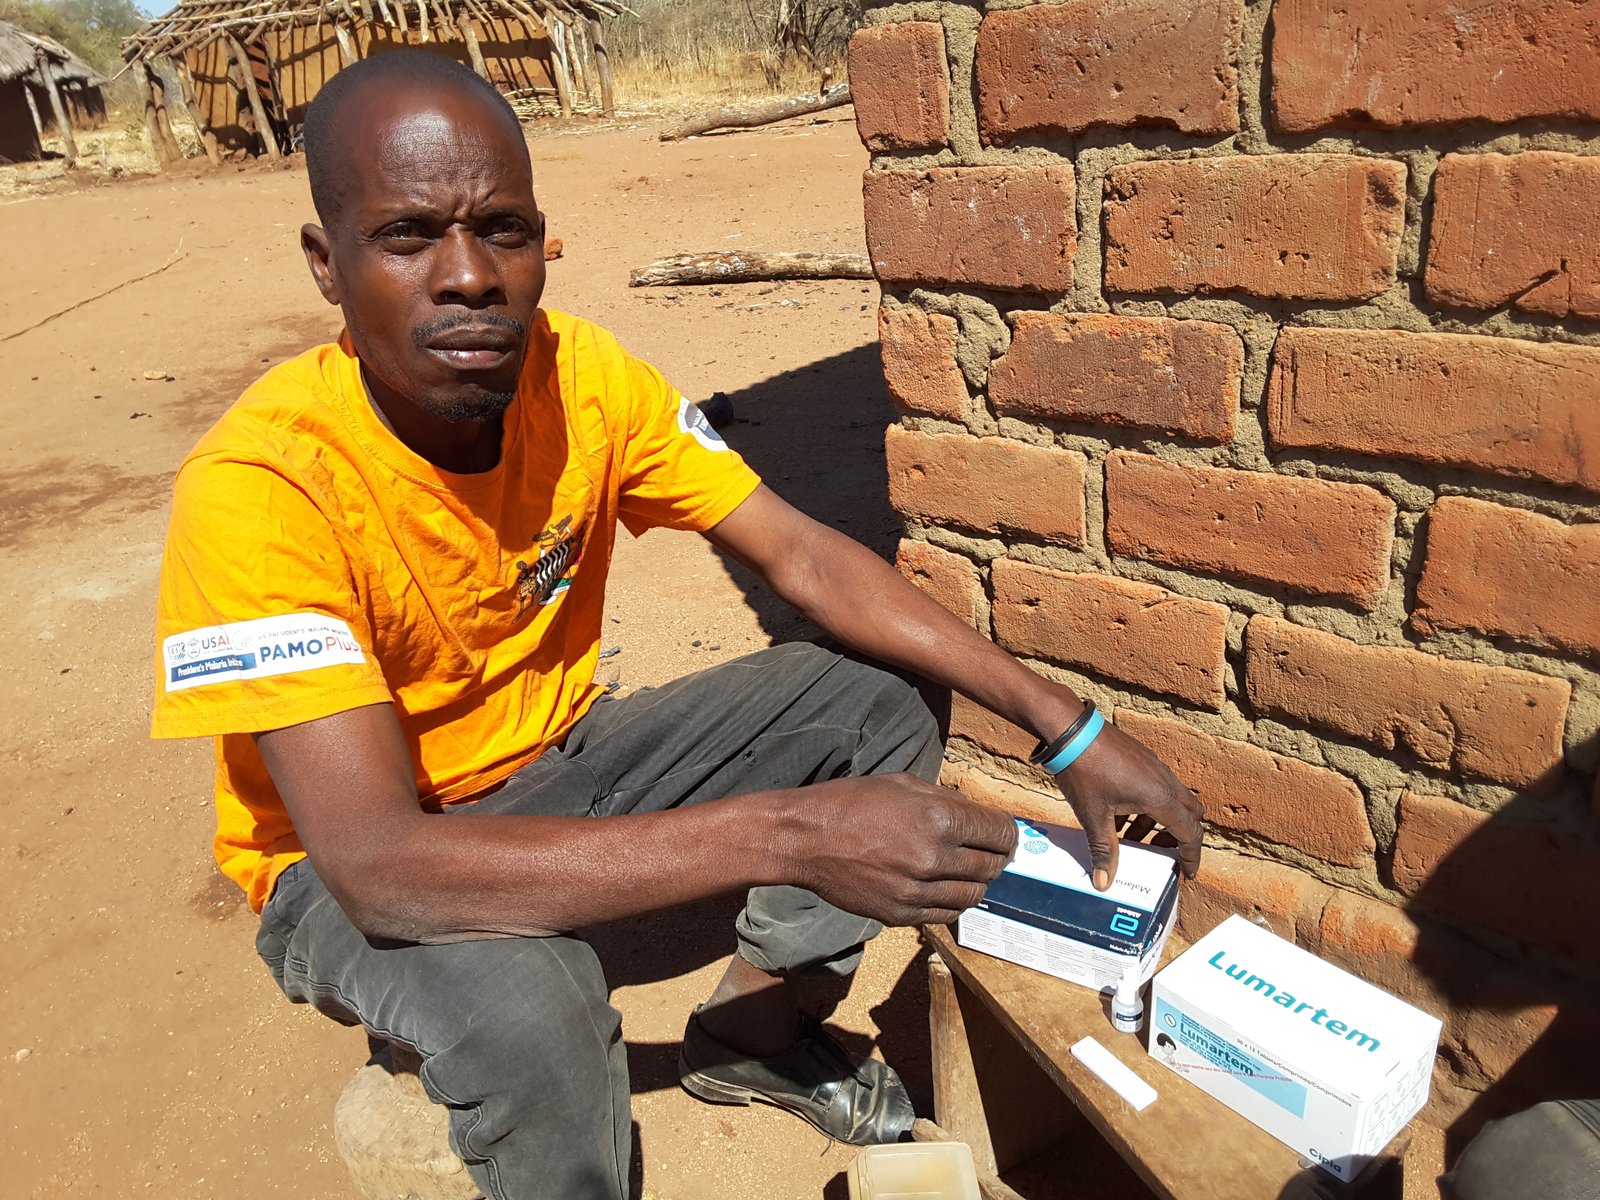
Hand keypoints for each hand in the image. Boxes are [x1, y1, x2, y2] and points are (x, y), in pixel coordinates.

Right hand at [782, 773, 1018, 926]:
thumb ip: (945, 801)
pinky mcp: (901, 914)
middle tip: (990, 852)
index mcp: (939, 819)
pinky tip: (943, 887)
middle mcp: (934, 858)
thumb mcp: (903, 784)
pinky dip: (952, 901)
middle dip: (997, 857)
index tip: (1004, 833)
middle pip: (992, 866)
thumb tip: (976, 817)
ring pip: (974, 896)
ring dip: (977, 883)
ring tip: (966, 871)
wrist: (805, 838)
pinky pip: (945, 914)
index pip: (1000, 833)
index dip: (1008, 832)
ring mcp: (917, 891)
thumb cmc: (851, 802)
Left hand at [1054, 722, 1202, 889]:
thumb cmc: (1084, 771)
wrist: (1070, 730)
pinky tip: (1117, 813)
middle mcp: (1165, 780)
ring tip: (1129, 837)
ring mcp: (1154, 766)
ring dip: (1157, 822)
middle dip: (1178, 837)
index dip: (1191, 856)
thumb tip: (1104, 883)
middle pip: (1189, 814)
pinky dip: (1146, 805)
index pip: (1190, 833)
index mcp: (1161, 797)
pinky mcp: (1142, 758)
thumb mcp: (1094, 817)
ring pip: (1170, 799)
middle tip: (1159, 853)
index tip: (1186, 873)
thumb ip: (1104, 851)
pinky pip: (1155, 786)